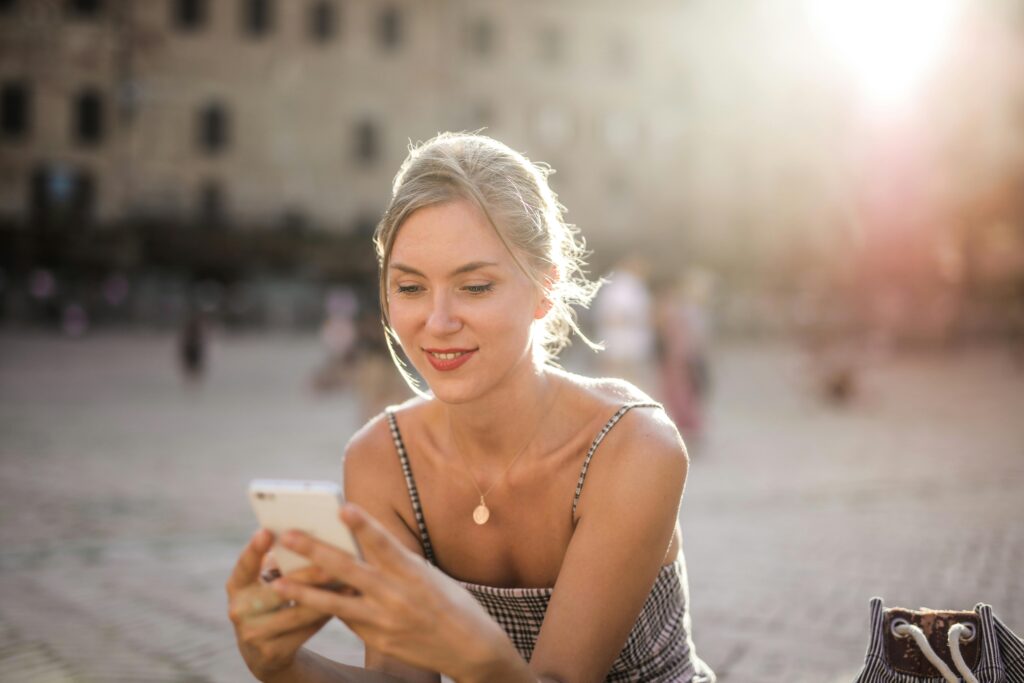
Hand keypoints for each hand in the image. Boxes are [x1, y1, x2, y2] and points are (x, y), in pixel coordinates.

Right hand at [226, 529, 332, 679]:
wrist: (265, 650)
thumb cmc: (273, 600)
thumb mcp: (267, 582)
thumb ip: (280, 564)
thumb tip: (312, 540)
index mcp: (237, 586)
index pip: (244, 565)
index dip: (254, 549)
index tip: (267, 531)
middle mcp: (239, 610)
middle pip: (277, 591)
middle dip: (307, 576)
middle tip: (332, 564)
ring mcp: (253, 634)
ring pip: (296, 613)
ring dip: (325, 598)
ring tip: (349, 582)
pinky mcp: (271, 653)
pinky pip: (305, 631)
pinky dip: (326, 614)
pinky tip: (346, 603)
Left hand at [270, 504, 521, 680]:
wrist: (470, 647)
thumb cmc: (450, 601)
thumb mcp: (426, 574)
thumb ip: (394, 563)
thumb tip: (358, 548)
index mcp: (412, 572)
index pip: (383, 543)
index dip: (363, 524)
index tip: (342, 507)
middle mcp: (396, 595)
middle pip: (349, 570)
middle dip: (315, 551)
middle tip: (287, 536)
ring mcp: (385, 620)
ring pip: (335, 602)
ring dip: (303, 589)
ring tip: (277, 579)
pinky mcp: (378, 639)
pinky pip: (346, 620)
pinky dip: (324, 607)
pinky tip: (301, 600)